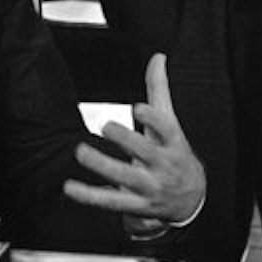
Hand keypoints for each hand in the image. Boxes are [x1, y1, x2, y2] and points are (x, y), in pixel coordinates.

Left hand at [63, 53, 205, 228]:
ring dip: (102, 165)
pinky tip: (70, 187)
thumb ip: (160, 90)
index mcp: (172, 142)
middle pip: (144, 153)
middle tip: (106, 125)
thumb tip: (157, 57)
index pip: (166, 129)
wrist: (191, 198)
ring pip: (125, 178)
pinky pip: (110, 201)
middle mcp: (161, 165)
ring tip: (81, 151)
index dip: (153, 119)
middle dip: (127, 140)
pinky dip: (89, 196)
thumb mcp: (171, 123)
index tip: (139, 108)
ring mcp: (149, 187)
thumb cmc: (175, 153)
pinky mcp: (135, 204)